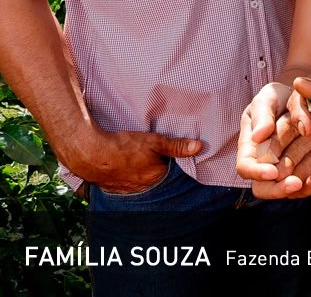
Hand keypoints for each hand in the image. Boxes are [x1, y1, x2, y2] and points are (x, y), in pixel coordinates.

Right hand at [74, 129, 200, 193]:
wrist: (89, 153)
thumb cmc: (123, 146)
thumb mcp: (154, 141)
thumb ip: (176, 146)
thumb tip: (199, 147)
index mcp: (156, 178)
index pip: (171, 174)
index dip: (171, 165)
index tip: (169, 158)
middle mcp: (142, 189)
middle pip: (156, 182)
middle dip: (157, 173)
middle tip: (151, 161)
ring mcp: (126, 192)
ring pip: (140, 186)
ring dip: (141, 178)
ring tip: (137, 166)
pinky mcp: (112, 190)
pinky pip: (125, 188)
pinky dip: (127, 181)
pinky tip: (124, 172)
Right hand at [237, 82, 310, 198]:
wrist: (308, 92)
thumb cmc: (282, 94)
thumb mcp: (270, 96)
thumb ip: (263, 114)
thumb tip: (258, 136)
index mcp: (253, 145)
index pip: (246, 166)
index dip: (257, 172)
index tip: (272, 172)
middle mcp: (271, 160)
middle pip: (267, 187)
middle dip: (279, 189)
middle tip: (296, 183)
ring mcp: (293, 163)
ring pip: (294, 187)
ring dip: (306, 186)